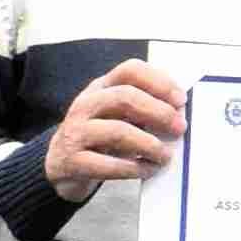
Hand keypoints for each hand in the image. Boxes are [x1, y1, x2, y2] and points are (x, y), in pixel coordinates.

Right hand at [42, 59, 189, 201]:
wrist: (60, 166)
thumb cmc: (98, 138)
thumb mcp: (115, 115)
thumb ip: (142, 109)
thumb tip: (178, 113)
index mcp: (101, 88)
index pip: (130, 70)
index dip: (159, 82)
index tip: (181, 99)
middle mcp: (86, 104)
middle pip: (125, 97)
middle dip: (159, 112)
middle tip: (179, 128)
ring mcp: (76, 132)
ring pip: (118, 131)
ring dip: (149, 144)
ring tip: (165, 156)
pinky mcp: (72, 161)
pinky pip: (107, 165)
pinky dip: (133, 169)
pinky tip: (147, 170)